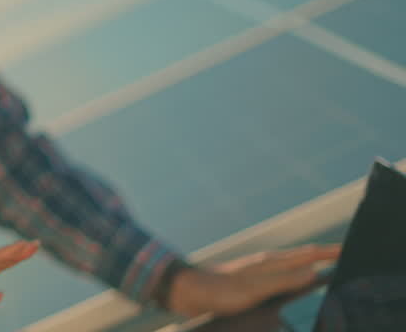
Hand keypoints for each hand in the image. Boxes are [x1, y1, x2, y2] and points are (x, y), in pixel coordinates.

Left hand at [166, 244, 340, 316]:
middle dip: (324, 256)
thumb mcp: (255, 287)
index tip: (350, 248)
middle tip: (345, 257)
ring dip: (310, 267)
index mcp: (271, 263)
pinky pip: (282, 280)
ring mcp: (259, 274)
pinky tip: (295, 287)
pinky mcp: (252, 284)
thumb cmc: (221, 290)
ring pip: (292, 268)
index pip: (308, 254)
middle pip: (303, 259)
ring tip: (327, 270)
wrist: (190, 291)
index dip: (329, 252)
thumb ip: (284, 280)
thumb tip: (314, 273)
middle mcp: (267, 265)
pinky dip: (295, 280)